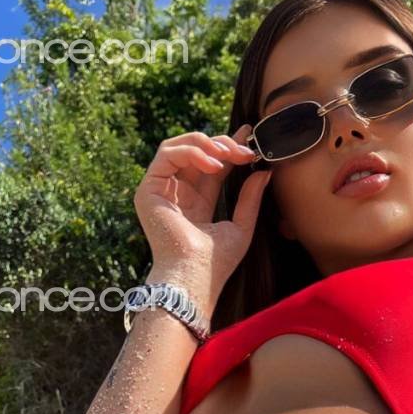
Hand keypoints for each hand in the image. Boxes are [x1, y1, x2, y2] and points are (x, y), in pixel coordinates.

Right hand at [134, 122, 270, 306]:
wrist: (194, 277)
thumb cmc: (215, 263)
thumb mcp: (241, 226)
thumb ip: (250, 199)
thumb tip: (264, 171)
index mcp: (196, 203)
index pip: (211, 165)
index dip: (228, 147)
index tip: (248, 136)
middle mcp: (176, 194)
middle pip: (196, 152)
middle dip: (222, 144)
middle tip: (244, 150)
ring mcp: (160, 190)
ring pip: (179, 146)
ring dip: (206, 143)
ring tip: (228, 155)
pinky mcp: (148, 189)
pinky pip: (167, 153)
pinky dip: (191, 152)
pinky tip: (213, 165)